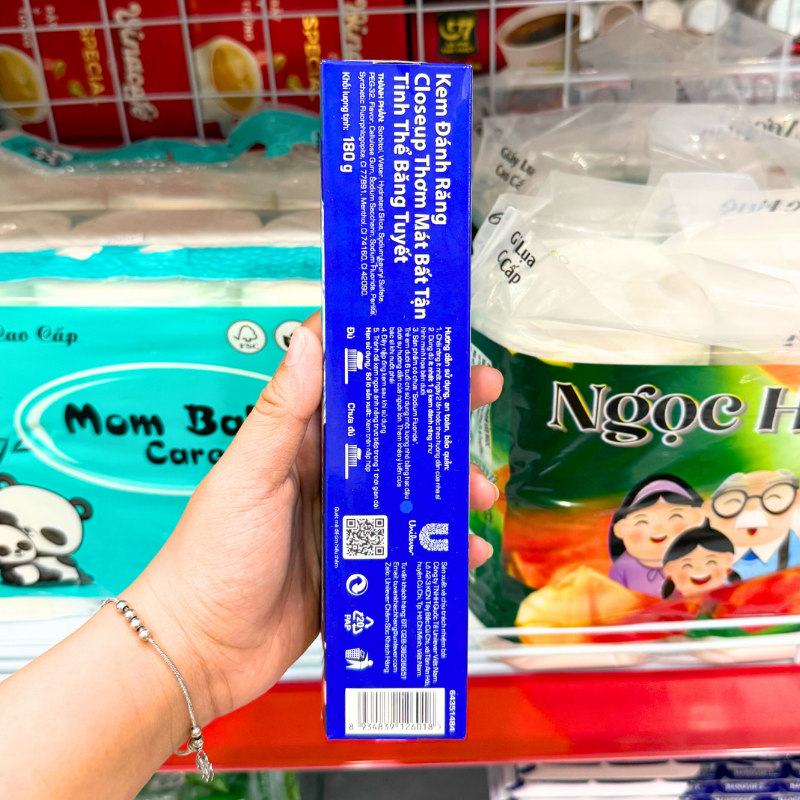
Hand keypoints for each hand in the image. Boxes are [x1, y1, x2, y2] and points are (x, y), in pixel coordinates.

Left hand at [125, 311, 502, 727]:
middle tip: (482, 391)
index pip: (348, 384)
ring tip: (480, 490)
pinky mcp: (358, 565)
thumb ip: (280, 414)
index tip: (430, 337)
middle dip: (439, 415)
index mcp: (297, 444)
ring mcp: (345, 522)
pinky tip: (466, 551)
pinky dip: (439, 547)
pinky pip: (409, 546)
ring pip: (410, 490)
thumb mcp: (248, 478)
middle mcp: (326, 476)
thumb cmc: (211, 558)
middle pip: (393, 435)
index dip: (388, 356)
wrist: (202, 651)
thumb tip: (307, 341)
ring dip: (449, 486)